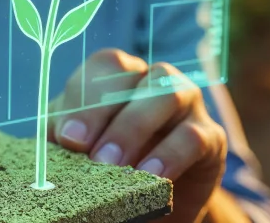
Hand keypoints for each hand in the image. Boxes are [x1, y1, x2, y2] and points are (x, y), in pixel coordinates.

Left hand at [49, 49, 228, 221]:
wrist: (151, 205)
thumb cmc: (106, 169)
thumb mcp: (77, 152)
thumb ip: (66, 141)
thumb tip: (59, 140)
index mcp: (117, 76)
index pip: (103, 65)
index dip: (84, 96)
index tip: (67, 137)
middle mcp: (152, 80)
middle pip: (131, 73)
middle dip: (104, 111)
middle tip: (88, 154)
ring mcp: (186, 104)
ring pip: (168, 93)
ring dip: (136, 127)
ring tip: (114, 166)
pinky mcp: (210, 138)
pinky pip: (194, 137)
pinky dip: (169, 156)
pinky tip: (150, 176)